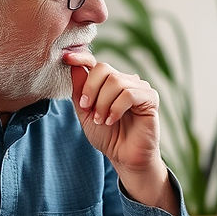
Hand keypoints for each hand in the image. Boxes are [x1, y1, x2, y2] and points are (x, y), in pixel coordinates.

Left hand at [67, 56, 176, 214]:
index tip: (66, 58)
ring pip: (116, 81)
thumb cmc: (108, 136)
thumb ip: (80, 91)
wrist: (124, 157)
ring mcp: (139, 88)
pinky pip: (129, 93)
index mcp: (109, 83)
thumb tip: (73, 65)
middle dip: (91, 89)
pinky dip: (116, 108)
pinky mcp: (150, 98)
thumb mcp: (85, 113)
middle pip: (104, 68)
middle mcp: (125, 81)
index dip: (81, 57)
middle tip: (87, 109)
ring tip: (102, 120)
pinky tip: (112, 120)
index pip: (96, 63)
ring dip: (103, 103)